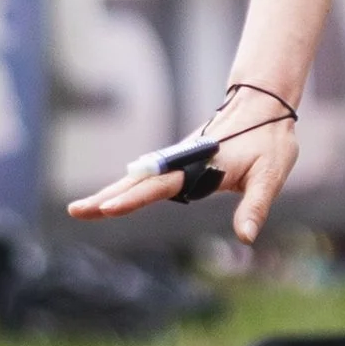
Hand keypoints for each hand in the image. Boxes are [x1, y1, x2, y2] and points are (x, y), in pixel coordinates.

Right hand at [69, 88, 300, 246]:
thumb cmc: (270, 142)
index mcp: (199, 165)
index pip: (161, 184)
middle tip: (74, 211)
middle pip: (136, 182)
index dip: (135, 198)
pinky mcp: (179, 162)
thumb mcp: (270, 175)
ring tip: (82, 209)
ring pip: (138, 180)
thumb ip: (255, 206)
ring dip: (110, 193)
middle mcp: (181, 162)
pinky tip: (111, 199)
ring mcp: (178, 161)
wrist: (264, 107)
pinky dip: (126, 188)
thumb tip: (245, 238)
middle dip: (105, 198)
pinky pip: (148, 178)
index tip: (109, 208)